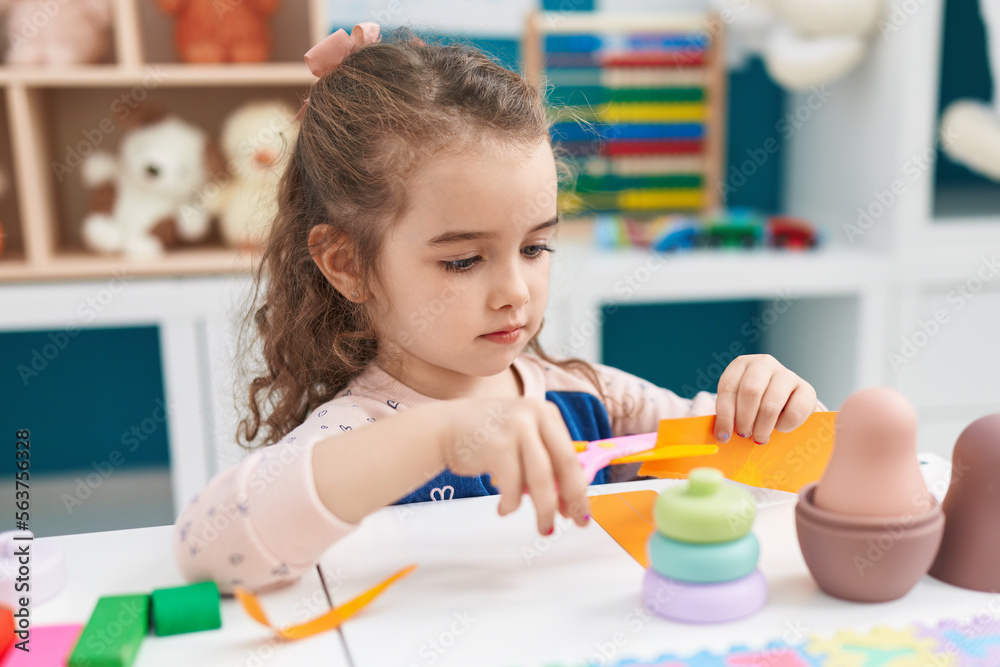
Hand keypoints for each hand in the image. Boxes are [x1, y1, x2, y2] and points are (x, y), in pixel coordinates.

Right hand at [440, 398, 590, 534]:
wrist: (445, 427)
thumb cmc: (486, 436)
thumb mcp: (523, 437)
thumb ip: (545, 461)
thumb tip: (568, 500)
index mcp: (546, 413)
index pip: (572, 456)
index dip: (579, 487)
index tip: (582, 508)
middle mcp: (534, 416)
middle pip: (565, 465)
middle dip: (572, 499)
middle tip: (575, 521)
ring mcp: (516, 428)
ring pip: (542, 480)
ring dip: (545, 510)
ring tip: (544, 526)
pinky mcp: (496, 445)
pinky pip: (513, 486)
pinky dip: (512, 504)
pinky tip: (505, 508)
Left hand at [713, 354, 818, 444]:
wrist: (787, 403)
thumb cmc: (754, 405)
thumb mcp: (737, 403)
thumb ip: (727, 414)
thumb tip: (719, 435)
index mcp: (741, 364)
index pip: (728, 387)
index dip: (724, 415)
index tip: (723, 435)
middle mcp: (763, 363)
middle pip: (750, 392)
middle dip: (744, 420)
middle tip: (744, 435)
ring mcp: (787, 374)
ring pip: (770, 405)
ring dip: (762, 427)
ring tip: (759, 437)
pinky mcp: (807, 389)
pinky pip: (794, 413)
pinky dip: (783, 427)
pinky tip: (779, 428)